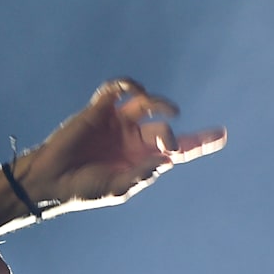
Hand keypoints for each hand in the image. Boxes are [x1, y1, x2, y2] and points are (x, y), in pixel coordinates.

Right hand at [18, 78, 225, 214]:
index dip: (200, 142)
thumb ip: (143, 172)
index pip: (178, 149)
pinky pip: (119, 88)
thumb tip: (168, 157)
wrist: (51, 178)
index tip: (222, 134)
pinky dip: (129, 84)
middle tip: (166, 145)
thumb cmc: (85, 189)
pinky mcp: (99, 109)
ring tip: (160, 114)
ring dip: (158, 104)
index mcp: (142, 160)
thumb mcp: (118, 187)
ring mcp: (117, 122)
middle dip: (168, 134)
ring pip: (146, 103)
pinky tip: (134, 90)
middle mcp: (133, 139)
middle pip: (164, 126)